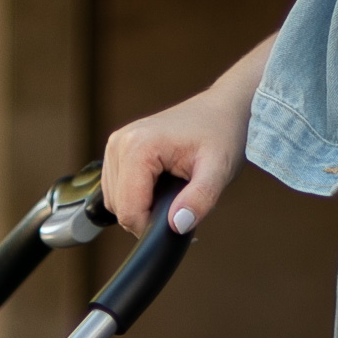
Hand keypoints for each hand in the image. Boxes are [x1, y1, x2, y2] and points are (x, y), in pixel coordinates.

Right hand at [100, 40, 267, 235]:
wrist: (221, 110)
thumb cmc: (221, 134)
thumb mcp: (219, 170)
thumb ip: (200, 199)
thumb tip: (178, 225)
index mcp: (138, 147)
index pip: (128, 211)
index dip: (151, 228)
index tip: (180, 221)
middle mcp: (120, 143)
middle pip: (119, 208)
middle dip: (148, 217)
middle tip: (181, 206)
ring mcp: (115, 145)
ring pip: (115, 202)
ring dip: (142, 208)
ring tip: (173, 193)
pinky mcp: (116, 150)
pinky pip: (116, 190)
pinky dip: (136, 197)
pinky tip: (161, 187)